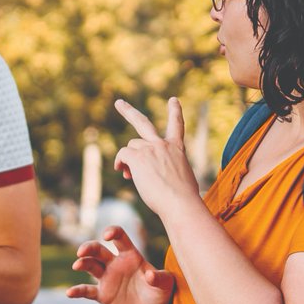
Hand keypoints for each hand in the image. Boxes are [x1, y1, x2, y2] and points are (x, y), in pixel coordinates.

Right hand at [65, 225, 174, 303]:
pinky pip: (87, 291)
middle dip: (89, 248)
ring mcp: (108, 279)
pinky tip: (70, 293)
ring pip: (90, 266)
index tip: (107, 235)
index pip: (120, 238)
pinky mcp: (103, 295)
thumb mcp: (166, 285)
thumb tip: (149, 274)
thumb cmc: (161, 295)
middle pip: (98, 250)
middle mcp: (116, 265)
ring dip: (82, 263)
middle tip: (82, 252)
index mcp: (131, 256)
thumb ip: (160, 278)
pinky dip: (78, 291)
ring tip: (77, 265)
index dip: (112, 232)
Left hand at [112, 96, 201, 220]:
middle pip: (143, 122)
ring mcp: (151, 149)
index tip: (173, 100)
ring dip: (128, 160)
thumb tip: (150, 176)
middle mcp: (163, 145)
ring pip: (131, 147)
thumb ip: (167, 170)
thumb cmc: (184, 199)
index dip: (175, 112)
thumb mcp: (182, 178)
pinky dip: (120, 163)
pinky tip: (122, 171)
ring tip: (130, 174)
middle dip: (128, 111)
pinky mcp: (138, 157)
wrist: (181, 203)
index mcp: (177, 149)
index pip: (177, 126)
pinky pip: (123, 155)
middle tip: (118, 103)